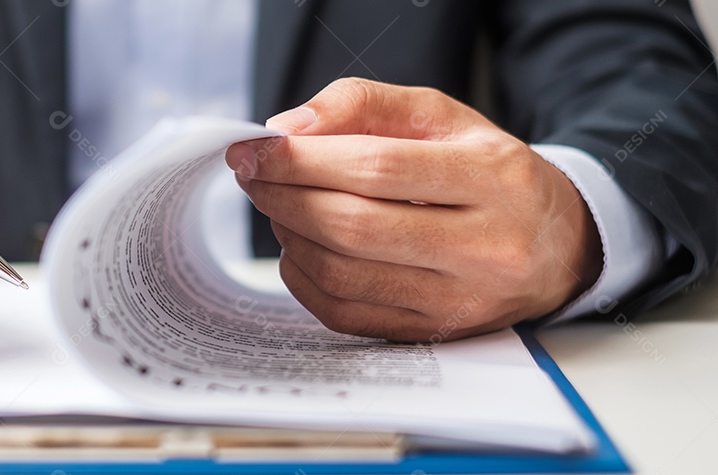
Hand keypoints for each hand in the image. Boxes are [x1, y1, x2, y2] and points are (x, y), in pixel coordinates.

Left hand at [226, 78, 601, 342]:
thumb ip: (365, 105)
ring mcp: (461, 299)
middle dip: (284, 196)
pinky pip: (344, 313)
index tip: (255, 149)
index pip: (376, 167)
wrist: (558, 244)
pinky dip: (304, 278)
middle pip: (353, 225)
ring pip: (343, 274)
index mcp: (492, 177)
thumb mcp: (443, 117)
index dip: (301, 159)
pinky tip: (299, 246)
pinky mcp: (435, 333)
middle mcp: (485, 246)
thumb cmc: (488, 173)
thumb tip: (288, 128)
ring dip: (289, 235)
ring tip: (278, 205)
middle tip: (254, 175)